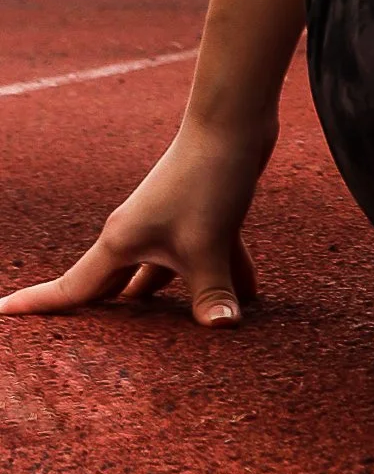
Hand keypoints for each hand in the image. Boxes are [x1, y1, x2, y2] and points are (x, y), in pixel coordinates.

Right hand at [0, 115, 272, 328]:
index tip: (2, 314)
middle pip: (115, 287)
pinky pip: (206, 256)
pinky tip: (249, 297)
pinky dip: (223, 275)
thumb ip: (212, 293)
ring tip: (179, 339)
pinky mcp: (204, 216)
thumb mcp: (207, 244)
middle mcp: (139, 235)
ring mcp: (171, 224)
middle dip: (109, 319)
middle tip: (93, 351)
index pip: (72, 287)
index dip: (37, 304)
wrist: (233, 122)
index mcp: (120, 243)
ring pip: (165, 275)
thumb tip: (224, 330)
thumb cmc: (205, 178)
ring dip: (175, 303)